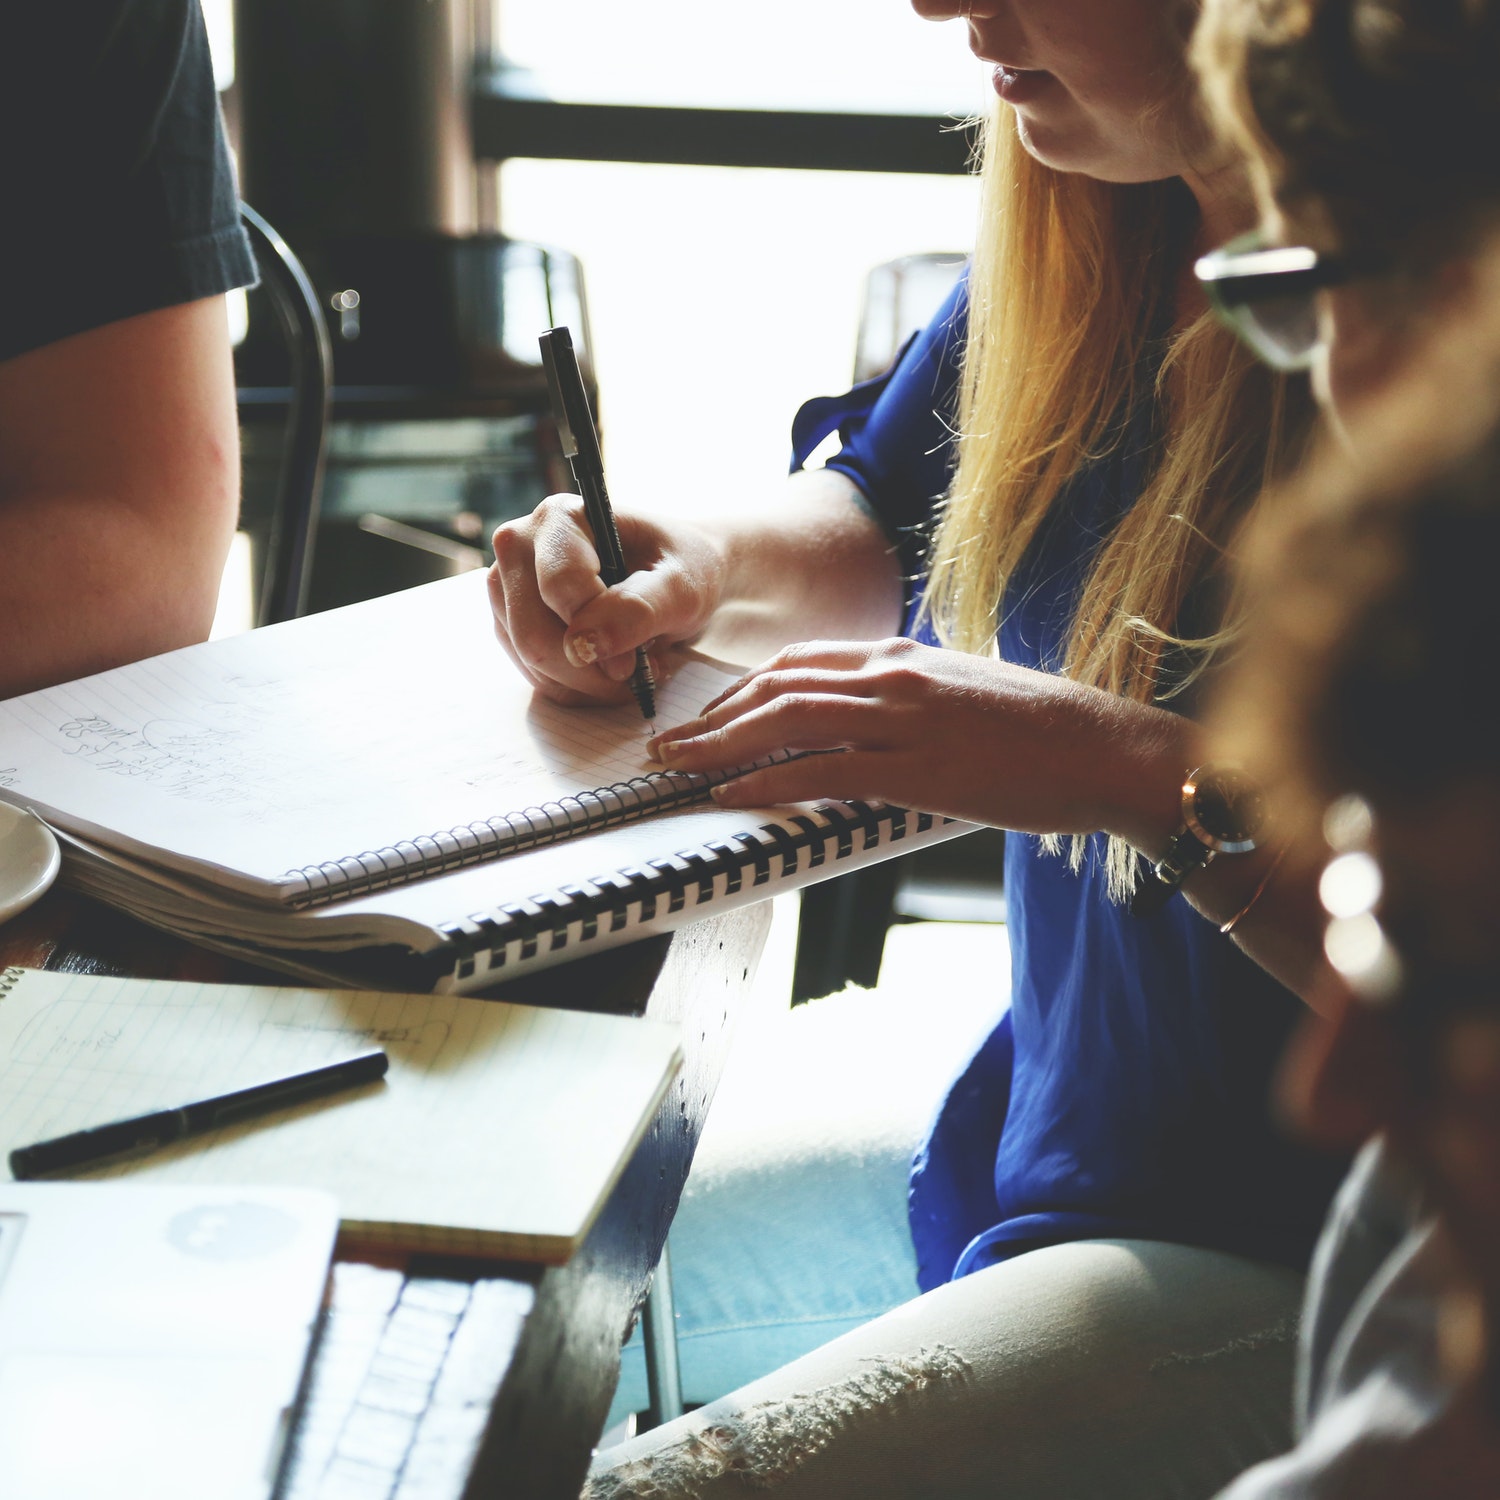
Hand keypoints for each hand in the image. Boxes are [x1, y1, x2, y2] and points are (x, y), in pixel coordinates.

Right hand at [488, 495, 725, 705]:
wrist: (676, 575)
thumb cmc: (682, 568)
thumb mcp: (682, 586)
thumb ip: (639, 609)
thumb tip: (584, 645)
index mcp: (560, 518)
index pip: (559, 587)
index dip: (599, 632)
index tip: (637, 659)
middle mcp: (521, 546)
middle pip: (533, 633)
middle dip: (591, 669)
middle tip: (639, 672)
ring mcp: (509, 587)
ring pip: (531, 662)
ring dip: (587, 682)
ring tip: (632, 666)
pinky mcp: (511, 623)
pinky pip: (535, 676)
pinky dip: (578, 687)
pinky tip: (610, 670)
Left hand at [647, 638, 1190, 843]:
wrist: (1106, 747)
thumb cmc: (1042, 729)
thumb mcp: (963, 693)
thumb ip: (908, 699)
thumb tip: (867, 723)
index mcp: (902, 656)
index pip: (798, 662)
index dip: (741, 690)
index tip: (708, 715)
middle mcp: (893, 675)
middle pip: (777, 686)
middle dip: (713, 717)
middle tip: (669, 744)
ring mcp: (903, 718)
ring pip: (787, 721)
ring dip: (721, 746)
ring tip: (679, 768)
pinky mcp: (919, 767)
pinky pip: (823, 771)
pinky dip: (768, 783)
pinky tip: (733, 797)